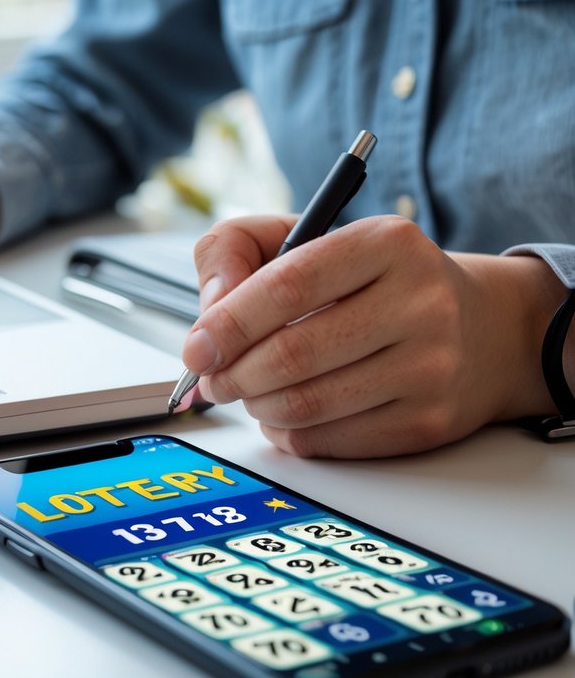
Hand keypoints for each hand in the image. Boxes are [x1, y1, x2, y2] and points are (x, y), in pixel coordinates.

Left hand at [184, 214, 565, 457]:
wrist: (482, 329)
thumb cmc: (371, 281)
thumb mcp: (307, 236)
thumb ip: (236, 251)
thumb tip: (206, 316)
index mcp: (385, 243)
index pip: (288, 285)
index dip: (228, 323)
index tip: (195, 348)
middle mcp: (419, 302)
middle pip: (292, 354)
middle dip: (233, 375)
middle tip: (213, 379)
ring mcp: (430, 367)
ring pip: (306, 405)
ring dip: (257, 406)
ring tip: (250, 392)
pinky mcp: (429, 421)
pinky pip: (329, 441)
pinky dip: (288, 434)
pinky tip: (286, 414)